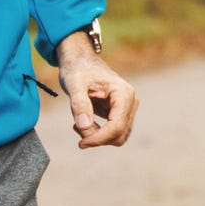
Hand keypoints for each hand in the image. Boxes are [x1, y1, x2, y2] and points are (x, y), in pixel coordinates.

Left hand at [55, 32, 136, 148]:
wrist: (80, 62)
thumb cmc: (78, 70)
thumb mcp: (74, 84)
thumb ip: (79, 104)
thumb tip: (84, 127)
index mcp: (124, 93)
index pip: (117, 126)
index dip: (99, 138)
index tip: (81, 142)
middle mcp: (130, 102)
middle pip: (119, 134)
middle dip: (97, 137)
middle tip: (76, 127)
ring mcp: (127, 109)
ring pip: (117, 137)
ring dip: (97, 136)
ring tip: (78, 123)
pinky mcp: (120, 114)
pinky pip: (112, 133)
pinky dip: (97, 134)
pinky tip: (83, 122)